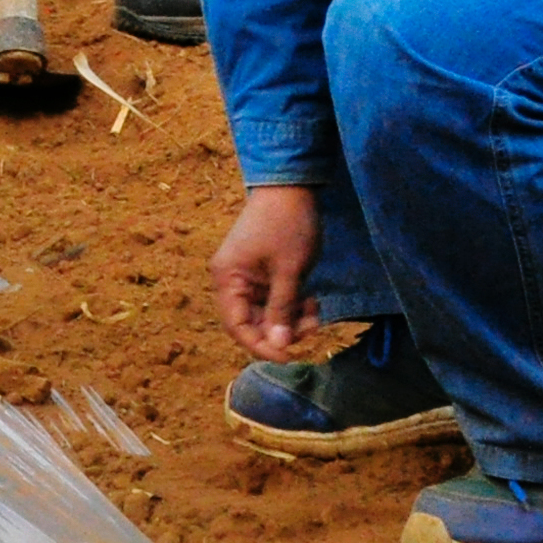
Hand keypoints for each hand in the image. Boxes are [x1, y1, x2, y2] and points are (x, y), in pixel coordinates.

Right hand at [211, 185, 323, 360]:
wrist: (291, 186)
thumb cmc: (288, 225)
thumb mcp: (290, 271)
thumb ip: (282, 310)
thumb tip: (279, 345)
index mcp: (227, 278)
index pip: (236, 326)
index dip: (260, 346)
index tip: (290, 355)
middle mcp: (230, 280)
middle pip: (251, 323)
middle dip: (282, 332)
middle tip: (312, 327)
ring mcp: (245, 276)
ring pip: (265, 314)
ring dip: (290, 320)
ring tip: (315, 312)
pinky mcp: (260, 273)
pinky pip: (273, 301)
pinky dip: (291, 307)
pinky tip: (310, 300)